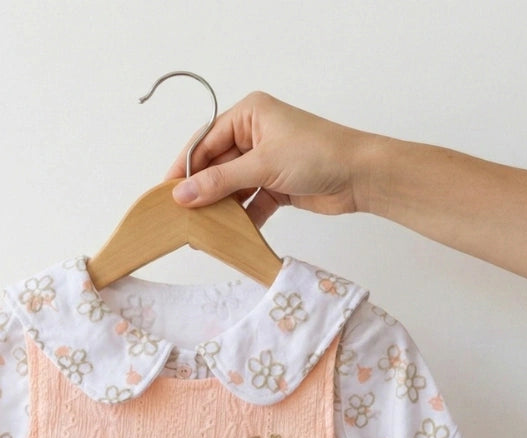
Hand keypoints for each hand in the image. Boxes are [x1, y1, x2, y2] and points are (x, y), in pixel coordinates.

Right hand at [164, 91, 377, 227]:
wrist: (360, 176)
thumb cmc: (317, 155)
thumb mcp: (262, 166)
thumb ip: (219, 182)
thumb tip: (181, 195)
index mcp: (249, 115)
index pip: (205, 141)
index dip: (184, 168)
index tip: (166, 193)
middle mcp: (254, 134)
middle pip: (216, 165)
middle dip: (202, 191)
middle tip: (181, 216)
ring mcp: (265, 161)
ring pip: (231, 186)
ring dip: (220, 207)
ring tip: (201, 229)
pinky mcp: (276, 185)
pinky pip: (249, 202)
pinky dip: (241, 217)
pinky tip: (228, 234)